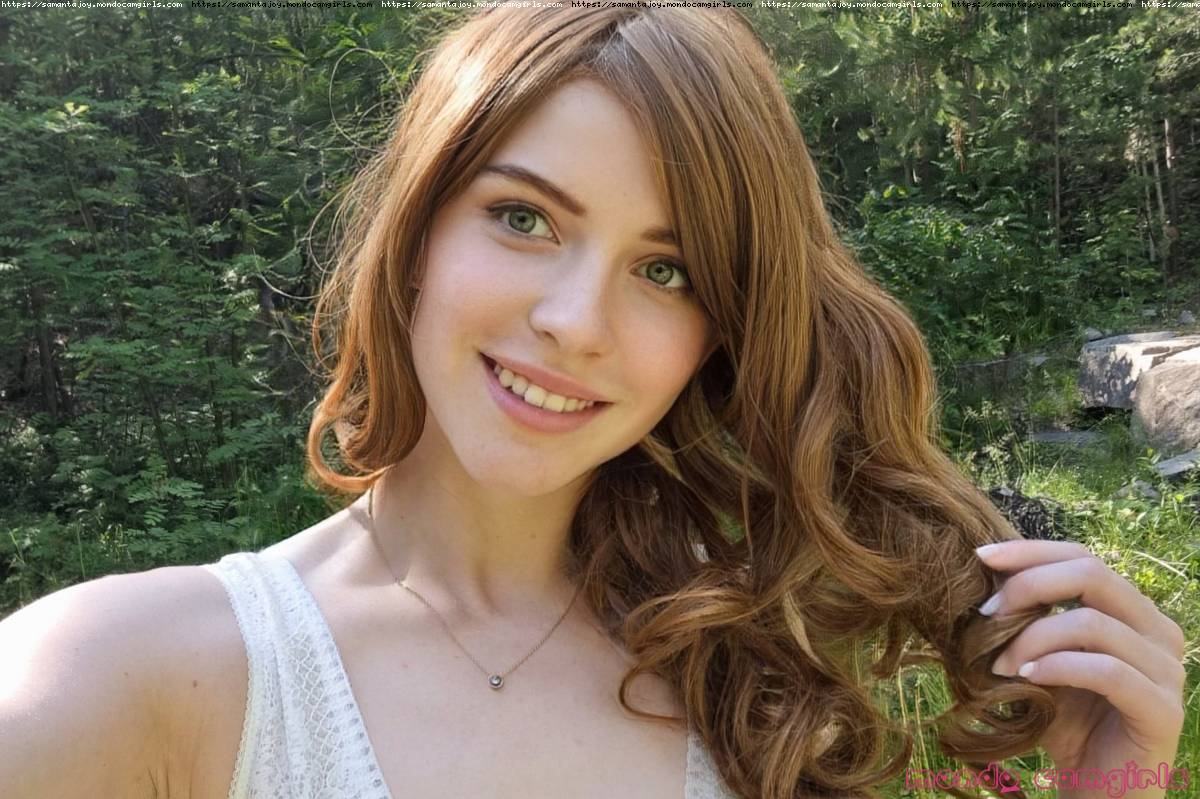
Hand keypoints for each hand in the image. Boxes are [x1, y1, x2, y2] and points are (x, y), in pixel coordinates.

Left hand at [975, 539, 1187, 798]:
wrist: (1097, 790)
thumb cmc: (1067, 723)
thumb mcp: (1041, 659)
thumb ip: (1028, 619)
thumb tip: (982, 572)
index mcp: (1133, 612)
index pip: (1082, 557)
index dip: (1030, 552)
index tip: (981, 557)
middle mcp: (1158, 632)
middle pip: (1092, 574)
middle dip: (1028, 586)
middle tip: (986, 614)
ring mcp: (1167, 671)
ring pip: (1092, 623)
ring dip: (1033, 637)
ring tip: (999, 663)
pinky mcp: (1163, 711)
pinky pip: (1106, 671)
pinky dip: (1058, 667)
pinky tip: (1026, 678)